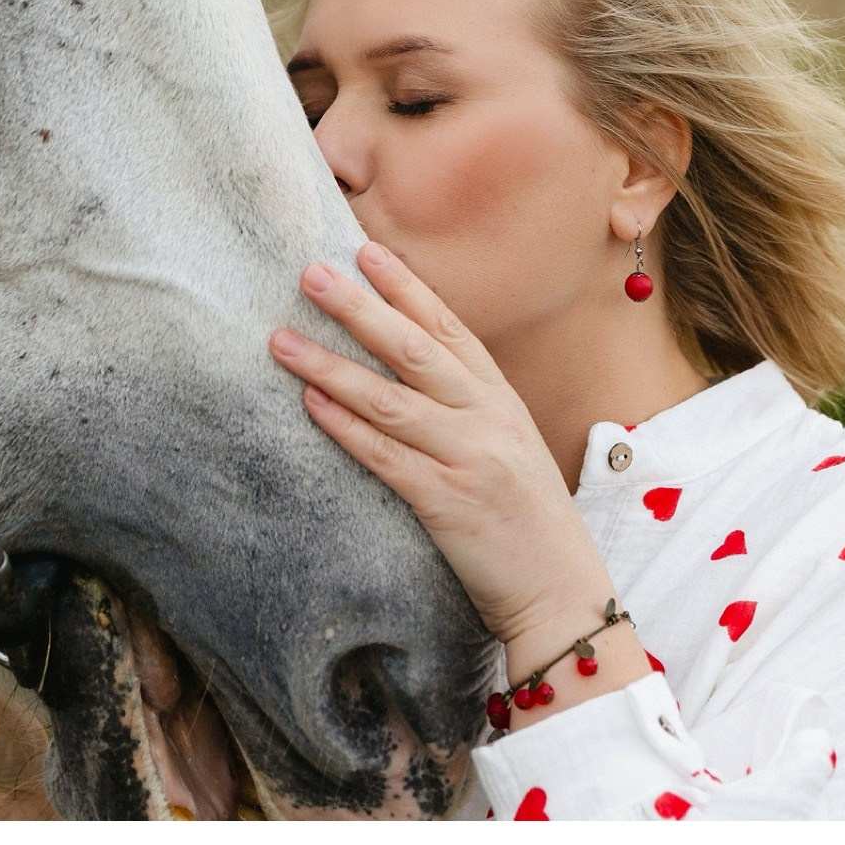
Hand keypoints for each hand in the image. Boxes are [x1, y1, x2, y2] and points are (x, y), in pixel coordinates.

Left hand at [269, 246, 641, 691]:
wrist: (562, 593)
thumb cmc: (530, 527)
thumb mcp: (511, 452)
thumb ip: (472, 415)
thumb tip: (415, 384)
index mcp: (502, 402)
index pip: (449, 330)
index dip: (405, 288)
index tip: (365, 251)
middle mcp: (487, 420)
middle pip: (414, 350)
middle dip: (359, 308)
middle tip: (310, 273)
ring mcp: (469, 459)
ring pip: (389, 399)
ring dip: (331, 365)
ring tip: (282, 339)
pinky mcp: (447, 503)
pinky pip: (386, 457)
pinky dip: (346, 427)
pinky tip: (311, 402)